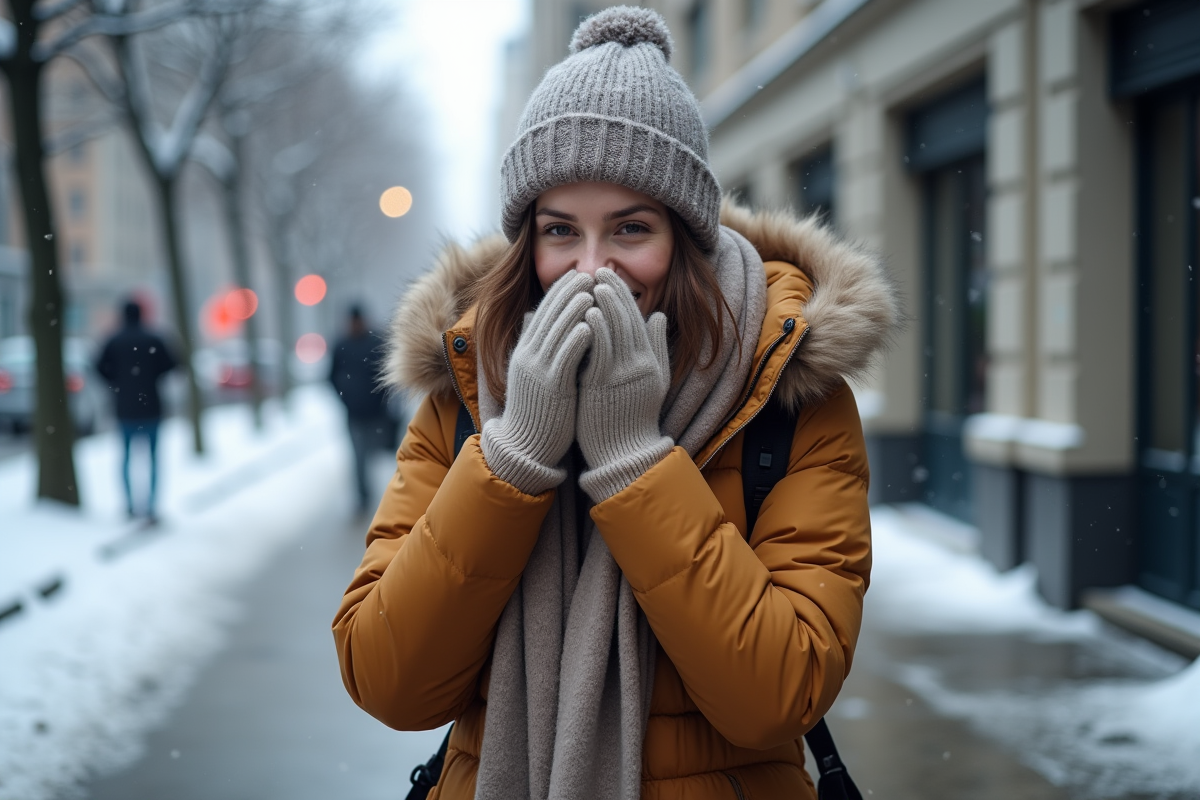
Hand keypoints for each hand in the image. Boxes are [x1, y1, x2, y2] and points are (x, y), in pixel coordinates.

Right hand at [479, 271, 593, 494]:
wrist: (526, 448)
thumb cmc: (538, 412)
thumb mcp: (535, 374)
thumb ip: (538, 346)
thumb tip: (537, 318)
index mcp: (526, 352)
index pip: (543, 312)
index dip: (560, 291)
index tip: (578, 275)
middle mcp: (528, 357)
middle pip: (549, 315)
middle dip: (569, 292)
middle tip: (589, 273)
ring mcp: (538, 372)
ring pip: (556, 332)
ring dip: (574, 309)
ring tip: (592, 291)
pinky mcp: (551, 388)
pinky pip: (564, 358)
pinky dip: (576, 340)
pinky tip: (591, 326)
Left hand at [577, 269, 673, 501]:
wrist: (625, 455)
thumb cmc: (632, 418)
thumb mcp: (651, 380)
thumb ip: (655, 347)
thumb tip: (657, 315)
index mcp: (649, 361)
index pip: (637, 318)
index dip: (623, 294)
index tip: (610, 275)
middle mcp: (639, 365)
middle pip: (628, 319)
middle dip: (613, 291)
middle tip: (599, 268)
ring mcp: (623, 375)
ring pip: (616, 332)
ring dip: (605, 304)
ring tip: (593, 281)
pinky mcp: (605, 387)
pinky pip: (602, 353)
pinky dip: (597, 331)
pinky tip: (589, 313)